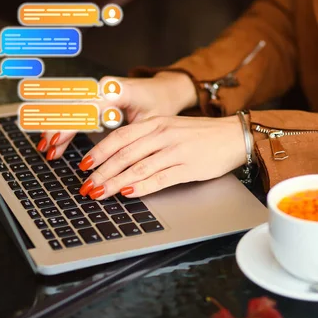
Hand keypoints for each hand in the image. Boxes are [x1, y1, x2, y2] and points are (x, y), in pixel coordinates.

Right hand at [36, 71, 196, 158]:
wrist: (164, 89)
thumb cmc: (160, 104)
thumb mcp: (151, 123)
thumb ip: (133, 138)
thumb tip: (119, 165)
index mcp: (118, 90)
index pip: (87, 108)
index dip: (71, 125)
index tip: (58, 140)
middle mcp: (104, 86)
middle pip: (73, 106)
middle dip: (57, 128)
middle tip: (48, 149)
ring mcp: (97, 88)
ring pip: (70, 107)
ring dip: (56, 127)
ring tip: (46, 148)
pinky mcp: (95, 94)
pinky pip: (74, 109)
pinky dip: (63, 124)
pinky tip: (53, 140)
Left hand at [78, 115, 248, 198]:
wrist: (234, 136)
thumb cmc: (202, 135)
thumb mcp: (171, 127)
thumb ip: (148, 138)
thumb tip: (120, 156)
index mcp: (157, 123)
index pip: (120, 137)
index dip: (99, 151)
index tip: (84, 164)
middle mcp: (163, 135)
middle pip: (124, 154)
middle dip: (101, 172)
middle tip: (86, 185)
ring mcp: (175, 151)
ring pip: (138, 167)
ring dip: (115, 182)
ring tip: (100, 193)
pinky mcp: (188, 167)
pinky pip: (159, 178)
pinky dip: (141, 187)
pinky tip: (127, 193)